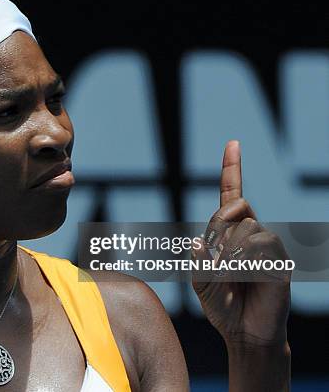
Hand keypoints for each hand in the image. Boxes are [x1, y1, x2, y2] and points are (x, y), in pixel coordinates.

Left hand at [192, 140, 290, 346]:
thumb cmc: (223, 305)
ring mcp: (267, 246)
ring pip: (246, 226)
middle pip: (237, 204)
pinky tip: (240, 277)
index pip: (232, 194)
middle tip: (215, 253)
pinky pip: (261, 243)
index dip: (232, 168)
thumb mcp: (200, 283)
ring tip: (228, 275)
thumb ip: (196, 262)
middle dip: (219, 224)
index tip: (232, 143)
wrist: (244, 333)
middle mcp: (251, 234)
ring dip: (228, 250)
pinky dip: (242, 259)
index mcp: (230, 234)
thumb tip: (196, 241)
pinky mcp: (280, 260)